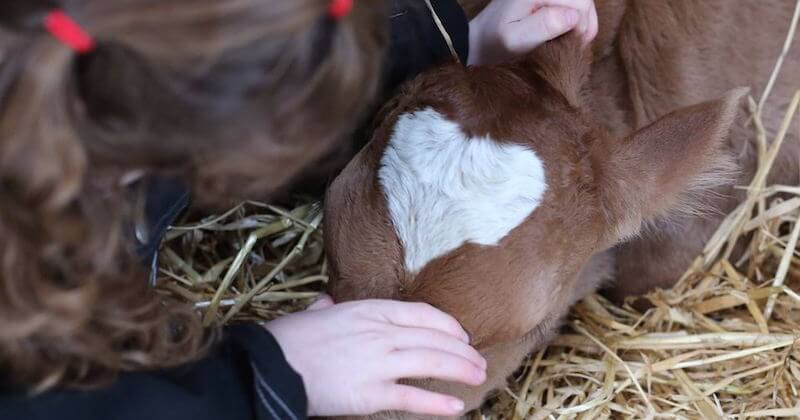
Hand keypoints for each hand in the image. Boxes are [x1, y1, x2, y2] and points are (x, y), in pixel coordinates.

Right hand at [264, 295, 486, 416]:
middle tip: (479, 360)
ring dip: (460, 369)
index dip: (447, 325)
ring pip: (432, 362)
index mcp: (368, 310)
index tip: (461, 334)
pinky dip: (438, 403)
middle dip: (462, 350)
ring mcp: (378, 363)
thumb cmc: (288, 339)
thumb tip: (326, 303)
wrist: (270, 365)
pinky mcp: (370, 394)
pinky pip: (413, 398)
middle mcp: (380, 333)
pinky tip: (456, 406)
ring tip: (478, 376)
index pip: (422, 314)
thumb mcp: (314, 313)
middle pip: (434, 339)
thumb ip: (327, 308)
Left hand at [468, 0, 598, 64]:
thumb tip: (573, 17)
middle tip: (572, 45)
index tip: (570, 44)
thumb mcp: (515, 40)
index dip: (581, 26)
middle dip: (584, 24)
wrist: (479, 39)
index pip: (579, 1)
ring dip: (582, 21)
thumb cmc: (494, 43)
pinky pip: (573, 3)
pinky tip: (569, 33)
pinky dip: (576, 18)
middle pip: (583, 0)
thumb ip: (544, 25)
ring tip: (571, 41)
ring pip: (582, 1)